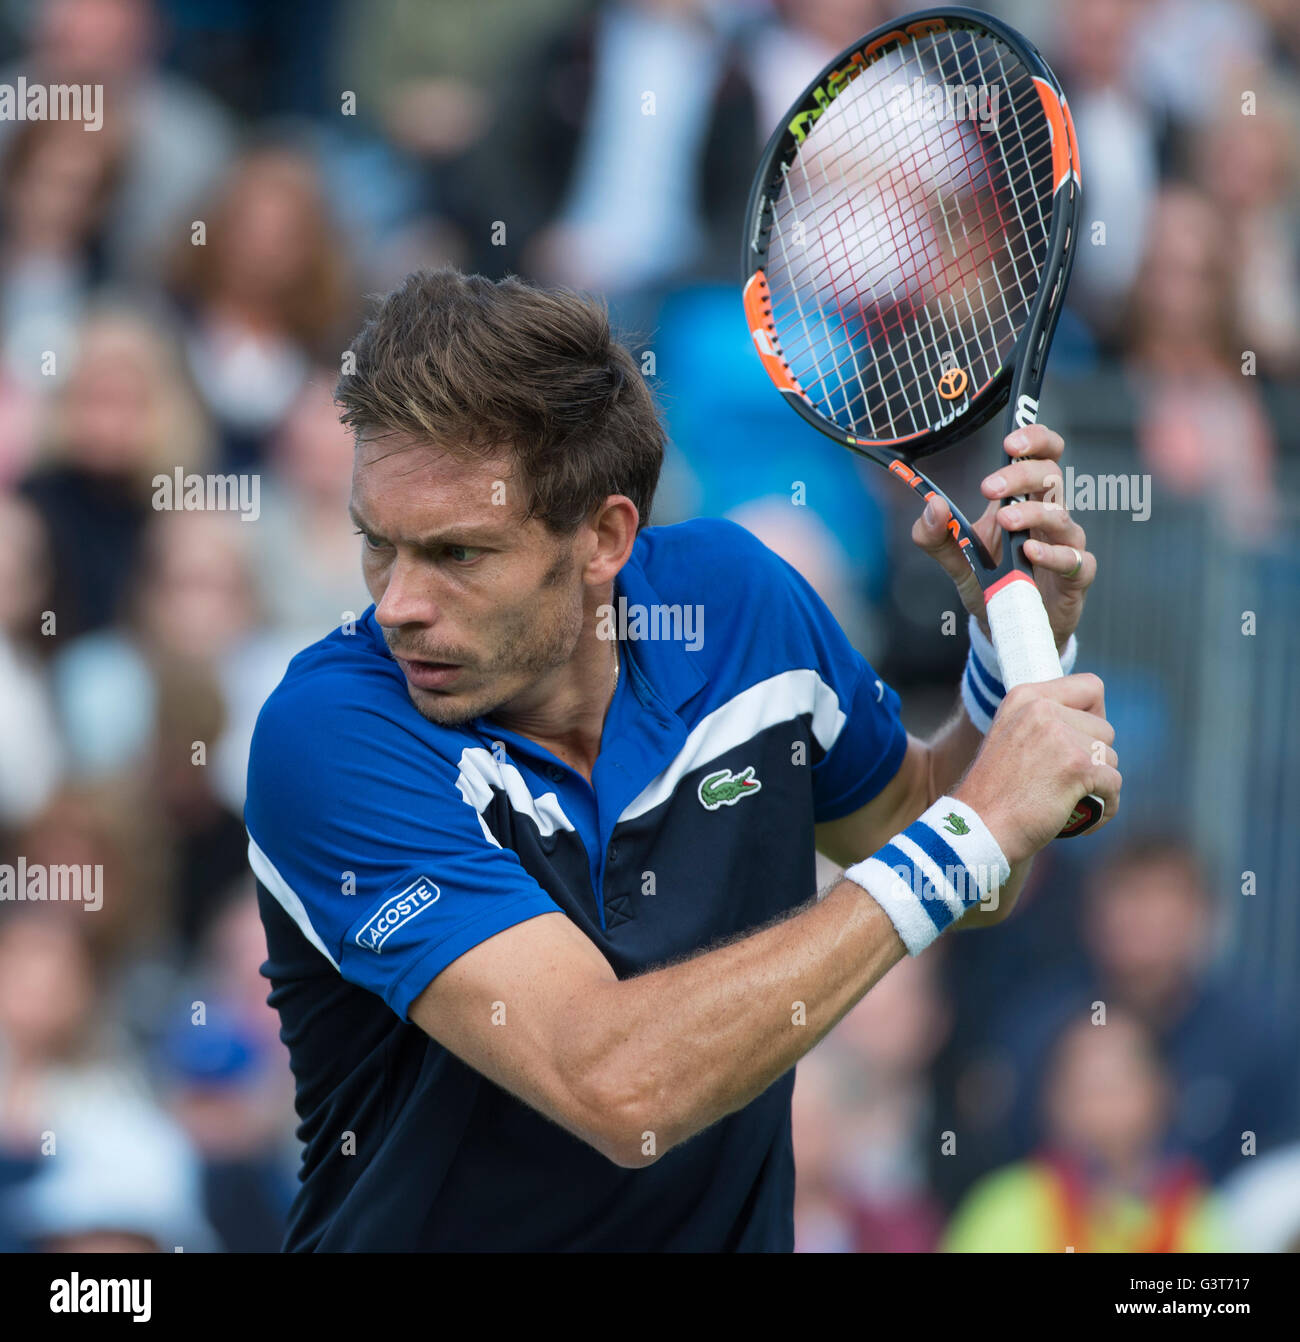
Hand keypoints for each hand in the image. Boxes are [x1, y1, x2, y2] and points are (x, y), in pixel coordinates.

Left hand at [911, 424, 1094, 649]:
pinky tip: (1030, 554)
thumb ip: (934, 535)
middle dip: (1022, 474)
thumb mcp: (954, 558)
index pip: (1042, 457)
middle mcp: (1048, 518)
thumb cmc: (992, 583)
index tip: (1010, 442)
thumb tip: (931, 506)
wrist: (1006, 627)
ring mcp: (1065, 546)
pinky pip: (1075, 560)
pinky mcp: (1075, 578)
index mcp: (1024, 502)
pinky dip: (1053, 555)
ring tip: (1004, 520)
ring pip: (1062, 517)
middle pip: (1052, 478)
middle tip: (988, 486)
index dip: (1036, 440)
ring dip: (1032, 513)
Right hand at [954, 674, 1119, 865]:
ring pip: (1111, 758)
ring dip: (1100, 784)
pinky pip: (1114, 784)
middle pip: (1105, 728)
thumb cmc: (995, 793)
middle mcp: (1041, 709)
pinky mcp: (1077, 766)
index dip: (1095, 716)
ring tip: (1074, 802)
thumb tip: (1092, 720)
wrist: (980, 828)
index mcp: (1025, 697)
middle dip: (1095, 758)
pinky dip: (1106, 807)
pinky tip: (1085, 819)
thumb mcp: (1009, 737)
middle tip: (1069, 781)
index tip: (1080, 742)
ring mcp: (1060, 736)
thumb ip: (1042, 721)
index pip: (1090, 687)